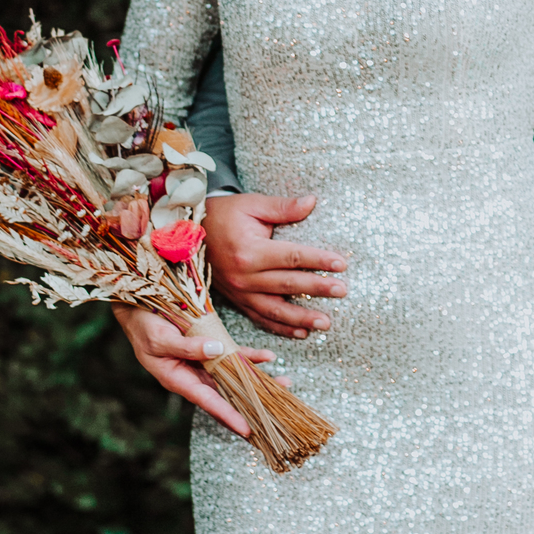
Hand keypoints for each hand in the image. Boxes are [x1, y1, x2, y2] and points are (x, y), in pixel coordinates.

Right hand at [111, 305, 284, 438]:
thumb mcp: (161, 339)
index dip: (228, 414)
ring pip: (234, 376)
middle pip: (227, 393)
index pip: (208, 401)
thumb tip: (217, 350)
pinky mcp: (209, 346)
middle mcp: (194, 375)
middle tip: (279, 404)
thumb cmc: (143, 328)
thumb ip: (188, 347)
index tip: (247, 429)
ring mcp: (203, 362)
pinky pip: (232, 354)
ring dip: (257, 379)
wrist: (138, 309)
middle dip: (252, 400)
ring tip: (284, 382)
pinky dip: (248, 356)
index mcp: (179, 379)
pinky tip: (267, 356)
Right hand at [203, 192, 347, 338]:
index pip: (292, 257)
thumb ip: (283, 207)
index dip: (318, 260)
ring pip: (275, 311)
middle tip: (343, 291)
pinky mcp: (237, 302)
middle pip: (288, 285)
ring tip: (326, 323)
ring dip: (302, 318)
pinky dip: (281, 329)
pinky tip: (302, 333)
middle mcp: (244, 276)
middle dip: (318, 289)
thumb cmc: (225, 215)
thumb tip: (312, 201)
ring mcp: (239, 293)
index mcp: (249, 251)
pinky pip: (261, 319)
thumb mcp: (252, 205)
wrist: (189, 232)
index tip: (342, 264)